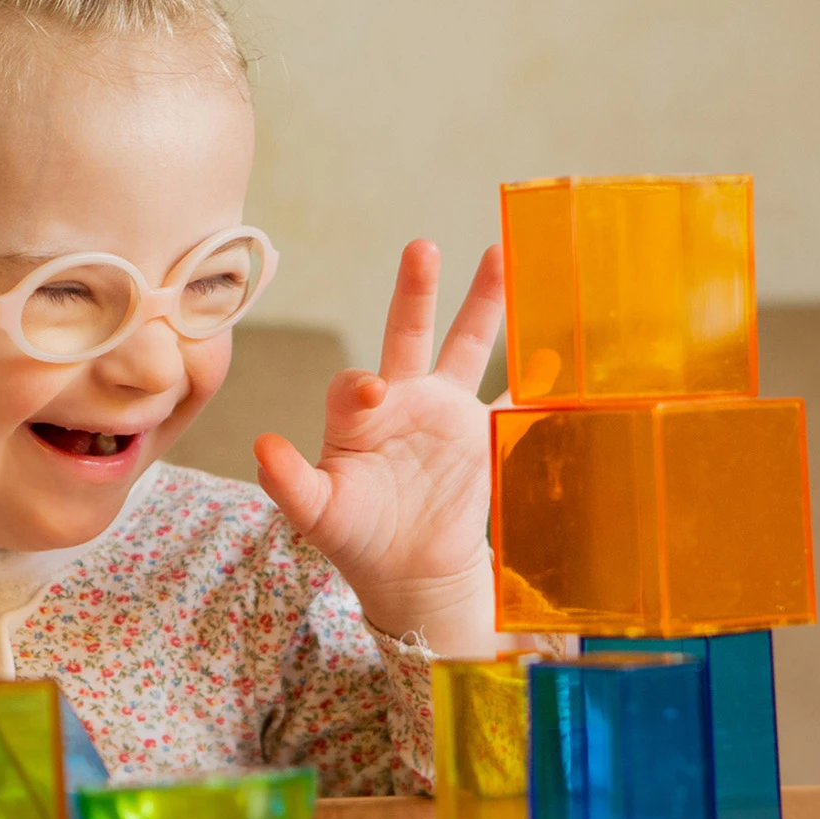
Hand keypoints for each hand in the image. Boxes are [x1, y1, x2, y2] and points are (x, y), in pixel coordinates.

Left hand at [254, 240, 503, 644]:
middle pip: (408, 334)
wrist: (409, 570)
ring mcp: (446, 411)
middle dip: (415, 292)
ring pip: (467, 345)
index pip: (354, 384)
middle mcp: (402, 398)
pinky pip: (515, 398)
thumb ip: (289, 482)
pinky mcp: (485, 433)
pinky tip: (558, 345)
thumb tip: (261, 446)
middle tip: (420, 248)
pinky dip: (537, 376)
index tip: (373, 392)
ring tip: (497, 252)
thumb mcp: (317, 514)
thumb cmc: (356, 536)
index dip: (360, 384)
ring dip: (484, 302)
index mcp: (357, 414)